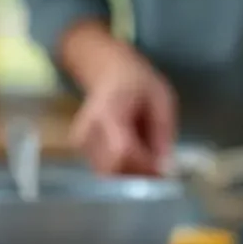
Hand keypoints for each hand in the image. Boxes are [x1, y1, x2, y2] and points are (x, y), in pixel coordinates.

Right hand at [70, 52, 176, 175]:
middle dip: (139, 173)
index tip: (163, 168)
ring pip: (108, 173)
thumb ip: (162, 132)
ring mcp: (80, 140)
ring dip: (131, 172)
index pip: (122, 151)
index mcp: (108, 110)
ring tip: (145, 151)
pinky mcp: (79, 148)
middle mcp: (87, 128)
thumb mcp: (161, 99)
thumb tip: (164, 167)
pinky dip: (122, 168)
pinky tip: (131, 151)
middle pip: (113, 168)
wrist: (107, 70)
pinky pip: (104, 169)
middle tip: (157, 165)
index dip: (144, 165)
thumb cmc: (137, 82)